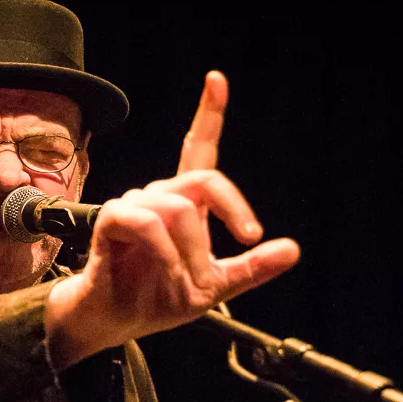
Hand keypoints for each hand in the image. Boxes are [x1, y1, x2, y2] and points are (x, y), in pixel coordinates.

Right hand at [45, 71, 299, 366]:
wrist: (115, 321)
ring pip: (178, 209)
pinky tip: (170, 272)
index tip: (217, 80)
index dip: (208, 115)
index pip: (198, 150)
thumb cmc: (157, 298)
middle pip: (204, 179)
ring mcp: (133, 206)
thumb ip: (252, 268)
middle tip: (249, 242)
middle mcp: (158, 197)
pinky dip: (165, 252)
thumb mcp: (216, 286)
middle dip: (233, 208)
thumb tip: (292, 249)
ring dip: (193, 252)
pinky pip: (146, 224)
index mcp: (184, 205)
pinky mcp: (111, 222)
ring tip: (192, 284)